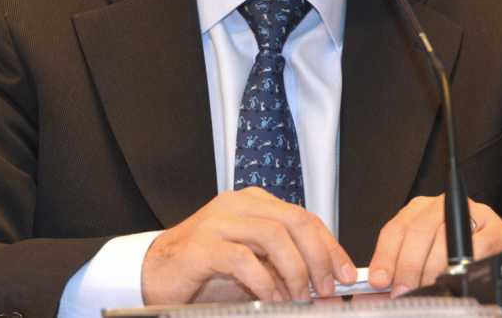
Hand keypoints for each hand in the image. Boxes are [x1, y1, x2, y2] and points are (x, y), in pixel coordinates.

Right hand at [141, 187, 356, 304]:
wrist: (154, 272)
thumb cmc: (205, 270)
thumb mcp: (253, 263)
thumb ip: (282, 262)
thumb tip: (324, 279)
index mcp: (254, 203)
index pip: (305, 217)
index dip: (330, 247)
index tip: (346, 274)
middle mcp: (238, 205)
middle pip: (295, 221)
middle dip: (319, 257)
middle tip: (326, 289)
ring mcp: (218, 222)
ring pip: (273, 235)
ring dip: (295, 270)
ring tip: (299, 296)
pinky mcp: (201, 246)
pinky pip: (243, 259)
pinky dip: (264, 281)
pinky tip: (271, 298)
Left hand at [367, 195, 501, 297]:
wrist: (498, 245)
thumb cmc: (455, 249)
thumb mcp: (424, 252)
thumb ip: (402, 264)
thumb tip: (382, 285)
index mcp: (419, 208)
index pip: (395, 230)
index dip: (385, 256)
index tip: (380, 280)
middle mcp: (442, 205)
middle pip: (417, 232)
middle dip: (407, 267)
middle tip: (402, 291)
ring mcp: (470, 214)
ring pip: (444, 240)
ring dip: (432, 270)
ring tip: (426, 289)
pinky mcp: (495, 229)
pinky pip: (475, 247)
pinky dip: (462, 266)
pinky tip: (455, 278)